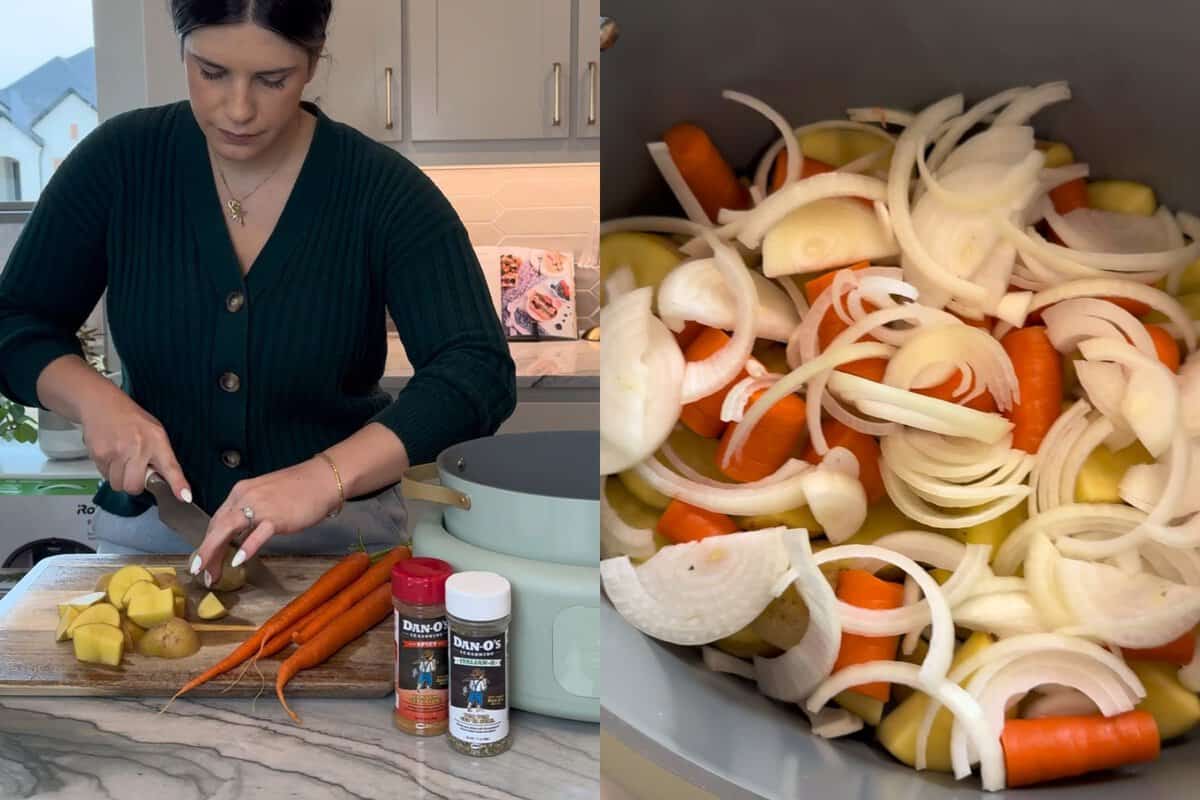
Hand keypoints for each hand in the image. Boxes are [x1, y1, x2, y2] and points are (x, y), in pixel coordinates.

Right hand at [80, 391, 190, 502]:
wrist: (102, 405)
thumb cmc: (131, 420)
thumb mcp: (155, 432)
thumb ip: (160, 455)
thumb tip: (164, 481)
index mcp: (157, 441)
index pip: (170, 466)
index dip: (178, 484)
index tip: (184, 497)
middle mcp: (139, 447)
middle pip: (135, 486)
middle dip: (134, 484)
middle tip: (134, 472)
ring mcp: (117, 452)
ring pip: (118, 485)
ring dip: (120, 479)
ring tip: (121, 461)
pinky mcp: (100, 455)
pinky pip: (105, 476)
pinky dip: (108, 471)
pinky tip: (111, 456)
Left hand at [190, 457, 339, 585]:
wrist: (323, 478)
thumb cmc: (299, 489)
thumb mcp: (265, 496)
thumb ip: (249, 512)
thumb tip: (239, 534)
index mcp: (240, 492)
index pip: (217, 520)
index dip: (208, 542)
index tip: (204, 560)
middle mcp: (244, 497)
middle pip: (217, 527)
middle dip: (206, 552)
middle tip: (200, 573)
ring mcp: (260, 506)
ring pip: (228, 530)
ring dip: (214, 553)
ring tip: (208, 572)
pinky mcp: (277, 517)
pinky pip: (257, 534)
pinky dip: (247, 547)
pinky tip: (238, 560)